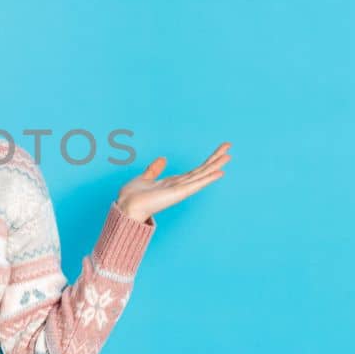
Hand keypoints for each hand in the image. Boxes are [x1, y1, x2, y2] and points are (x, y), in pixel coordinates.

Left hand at [116, 142, 230, 222]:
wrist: (126, 207)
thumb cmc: (132, 197)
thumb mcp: (144, 178)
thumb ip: (154, 169)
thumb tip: (163, 159)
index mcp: (173, 182)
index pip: (195, 170)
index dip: (207, 160)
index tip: (218, 150)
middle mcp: (179, 186)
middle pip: (201, 170)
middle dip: (215, 158)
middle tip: (228, 146)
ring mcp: (180, 190)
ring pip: (201, 175)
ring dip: (215, 166)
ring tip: (228, 156)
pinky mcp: (178, 193)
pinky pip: (195, 184)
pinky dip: (208, 179)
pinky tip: (219, 173)